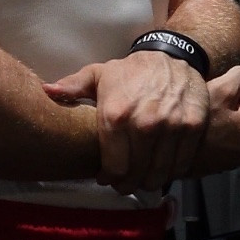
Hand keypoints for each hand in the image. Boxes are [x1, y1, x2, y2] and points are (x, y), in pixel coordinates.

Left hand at [43, 52, 211, 192]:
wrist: (172, 55)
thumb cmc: (131, 71)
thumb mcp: (99, 75)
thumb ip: (72, 87)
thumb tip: (46, 92)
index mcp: (116, 114)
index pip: (113, 167)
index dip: (109, 178)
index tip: (107, 177)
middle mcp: (145, 123)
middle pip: (135, 175)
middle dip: (128, 184)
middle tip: (125, 183)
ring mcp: (172, 126)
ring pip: (158, 174)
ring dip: (149, 181)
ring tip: (142, 178)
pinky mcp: (193, 127)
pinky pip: (181, 164)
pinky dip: (171, 172)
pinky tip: (162, 167)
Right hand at [197, 65, 239, 171]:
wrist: (173, 153)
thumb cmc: (201, 124)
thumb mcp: (223, 88)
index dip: (231, 94)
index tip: (218, 102)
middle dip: (227, 108)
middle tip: (209, 113)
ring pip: (231, 124)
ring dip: (219, 121)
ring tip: (205, 125)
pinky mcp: (225, 163)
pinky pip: (222, 140)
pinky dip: (214, 136)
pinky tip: (202, 136)